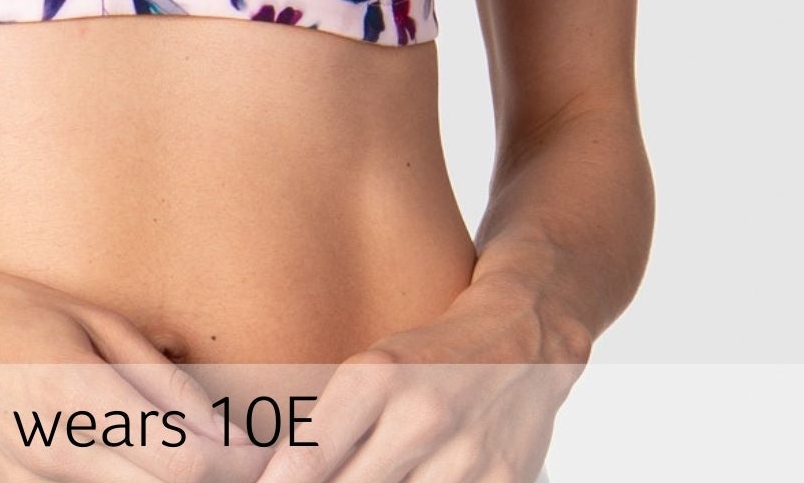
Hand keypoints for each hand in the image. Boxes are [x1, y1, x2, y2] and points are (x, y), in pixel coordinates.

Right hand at [0, 245, 267, 482]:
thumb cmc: (10, 307)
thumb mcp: (92, 321)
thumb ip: (156, 380)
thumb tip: (225, 431)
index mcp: (73, 394)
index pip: (185, 460)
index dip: (236, 460)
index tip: (262, 447)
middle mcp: (46, 453)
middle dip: (205, 478)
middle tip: (238, 457)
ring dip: (155, 480)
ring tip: (172, 450)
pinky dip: (111, 482)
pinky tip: (122, 460)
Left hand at [252, 300, 584, 482]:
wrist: (524, 336)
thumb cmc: (431, 356)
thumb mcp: (372, 372)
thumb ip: (330, 429)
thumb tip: (279, 475)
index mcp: (376, 376)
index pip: (308, 457)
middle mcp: (418, 414)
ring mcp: (463, 452)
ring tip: (373, 477)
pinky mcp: (502, 479)